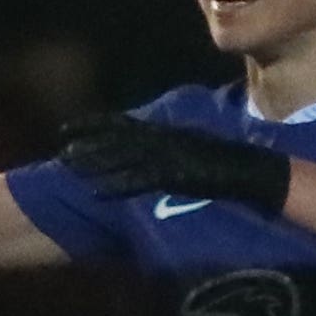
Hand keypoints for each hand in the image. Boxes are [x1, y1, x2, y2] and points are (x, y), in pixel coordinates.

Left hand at [58, 113, 290, 215]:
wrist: (255, 172)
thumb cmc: (225, 163)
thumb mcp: (191, 149)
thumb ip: (167, 149)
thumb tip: (145, 153)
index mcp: (167, 131)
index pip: (123, 123)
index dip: (93, 124)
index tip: (66, 128)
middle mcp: (166, 138)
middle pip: (118, 136)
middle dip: (88, 139)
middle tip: (59, 145)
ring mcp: (171, 155)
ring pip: (124, 156)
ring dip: (95, 160)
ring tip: (68, 165)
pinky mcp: (178, 174)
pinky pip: (141, 180)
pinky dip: (118, 185)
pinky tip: (96, 192)